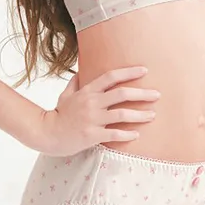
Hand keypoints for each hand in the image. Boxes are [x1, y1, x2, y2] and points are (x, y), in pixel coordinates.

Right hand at [37, 66, 160, 156]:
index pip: (111, 77)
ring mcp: (92, 119)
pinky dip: (127, 134)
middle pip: (122, 94)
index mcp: (88, 91)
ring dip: (140, 115)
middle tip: (157, 94)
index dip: (129, 72)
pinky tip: (137, 135)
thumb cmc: (58, 113)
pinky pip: (114, 134)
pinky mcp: (92, 135)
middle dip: (142, 94)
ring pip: (122, 114)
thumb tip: (82, 69)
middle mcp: (92, 103)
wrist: (47, 133)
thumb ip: (76, 82)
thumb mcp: (66, 94)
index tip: (144, 70)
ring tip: (153, 115)